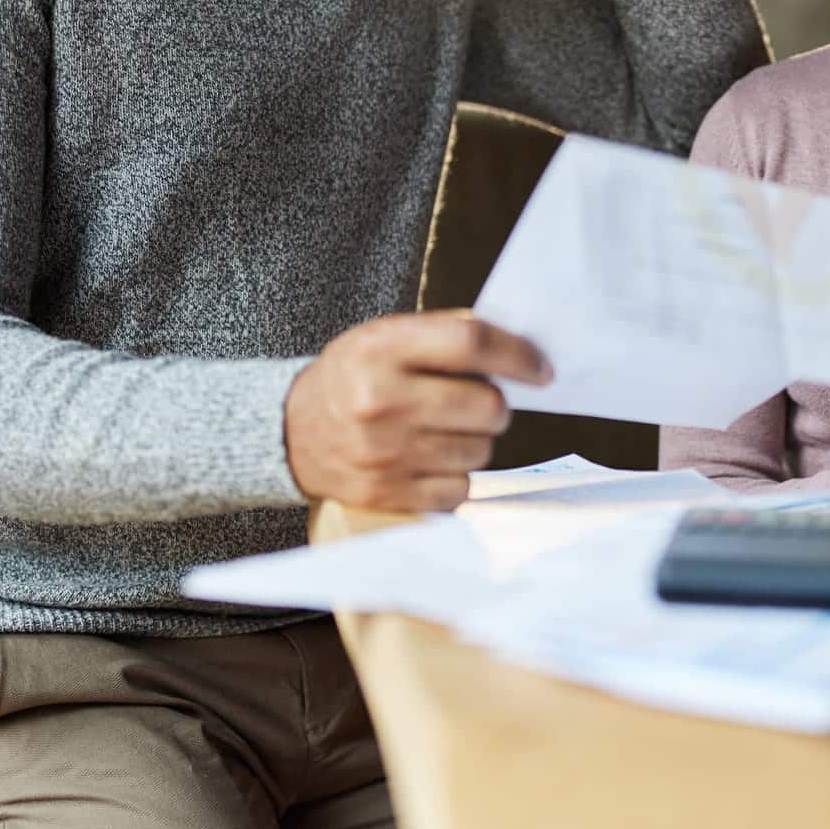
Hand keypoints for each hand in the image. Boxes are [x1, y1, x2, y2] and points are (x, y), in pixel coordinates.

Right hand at [283, 311, 550, 512]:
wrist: (288, 431)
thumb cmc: (353, 378)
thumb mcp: (384, 337)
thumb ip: (445, 335)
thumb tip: (520, 349)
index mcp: (381, 349)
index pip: (470, 344)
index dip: (518, 356)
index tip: (541, 369)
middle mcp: (380, 400)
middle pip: (486, 406)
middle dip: (495, 406)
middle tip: (477, 404)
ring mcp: (383, 452)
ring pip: (480, 451)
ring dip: (475, 441)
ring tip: (441, 431)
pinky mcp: (386, 493)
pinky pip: (459, 488)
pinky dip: (455, 476)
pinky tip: (428, 460)